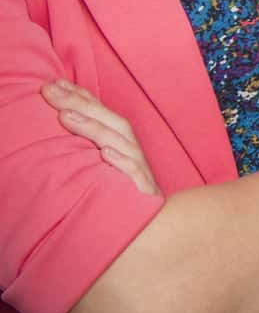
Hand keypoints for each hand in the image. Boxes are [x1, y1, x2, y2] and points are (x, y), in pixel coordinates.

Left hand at [42, 80, 159, 195]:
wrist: (153, 229)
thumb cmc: (122, 200)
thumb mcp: (103, 171)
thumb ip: (89, 148)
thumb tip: (60, 125)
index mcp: (122, 145)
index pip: (102, 114)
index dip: (81, 96)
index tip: (53, 83)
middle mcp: (132, 153)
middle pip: (111, 121)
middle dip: (81, 103)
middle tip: (50, 91)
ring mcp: (140, 171)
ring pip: (120, 142)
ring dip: (94, 128)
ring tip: (65, 116)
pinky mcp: (145, 193)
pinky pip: (135, 174)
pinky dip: (122, 162)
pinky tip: (105, 154)